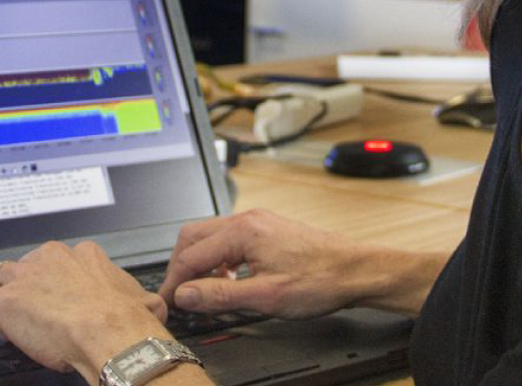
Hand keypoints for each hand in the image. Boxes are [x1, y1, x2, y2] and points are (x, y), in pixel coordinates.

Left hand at [0, 241, 168, 379]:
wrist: (110, 332)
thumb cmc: (125, 320)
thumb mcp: (145, 301)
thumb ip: (144, 299)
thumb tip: (154, 306)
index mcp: (84, 256)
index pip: (61, 259)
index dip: (56, 279)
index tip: (58, 296)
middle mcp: (52, 259)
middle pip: (28, 264)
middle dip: (27, 284)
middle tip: (32, 310)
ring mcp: (24, 278)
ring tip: (0, 319)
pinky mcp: (2, 302)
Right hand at [157, 209, 377, 318]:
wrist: (355, 270)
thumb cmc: (319, 280)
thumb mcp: (265, 296)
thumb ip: (220, 295)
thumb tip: (186, 295)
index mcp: (243, 231)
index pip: (190, 254)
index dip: (173, 282)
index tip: (167, 303)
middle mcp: (248, 220)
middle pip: (194, 236)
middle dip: (181, 266)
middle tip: (179, 296)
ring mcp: (258, 222)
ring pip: (211, 237)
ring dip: (200, 263)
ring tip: (203, 291)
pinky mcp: (267, 230)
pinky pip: (229, 239)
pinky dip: (218, 259)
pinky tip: (228, 280)